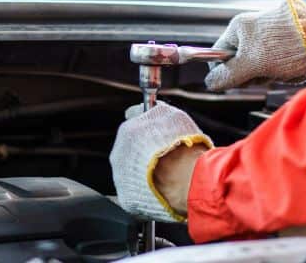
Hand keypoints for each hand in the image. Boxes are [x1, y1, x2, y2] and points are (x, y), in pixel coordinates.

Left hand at [109, 102, 211, 222]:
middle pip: (130, 149)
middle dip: (144, 151)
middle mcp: (119, 152)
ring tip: (166, 175)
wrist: (186, 179)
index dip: (146, 127)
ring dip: (144, 172)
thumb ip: (159, 110)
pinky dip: (146, 190)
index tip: (156, 132)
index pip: (132, 122)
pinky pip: (135, 192)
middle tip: (164, 156)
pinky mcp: (127, 198)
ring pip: (131, 171)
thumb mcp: (174, 116)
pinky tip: (162, 189)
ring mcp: (121, 177)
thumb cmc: (183, 147)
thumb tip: (156, 107)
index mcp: (128, 130)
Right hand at [204, 0, 305, 90]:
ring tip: (286, 70)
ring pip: (260, 67)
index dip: (226, 72)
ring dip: (272, 75)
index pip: (217, 54)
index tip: (239, 80)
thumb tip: (210, 83)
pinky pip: (277, 65)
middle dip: (255, 75)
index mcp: (239, 27)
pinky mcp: (286, 43)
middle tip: (267, 74)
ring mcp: (270, 35)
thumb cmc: (289, 47)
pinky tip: (295, 70)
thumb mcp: (252, 64)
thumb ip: (228, 75)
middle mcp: (252, 28)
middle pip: (240, 63)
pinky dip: (285, 72)